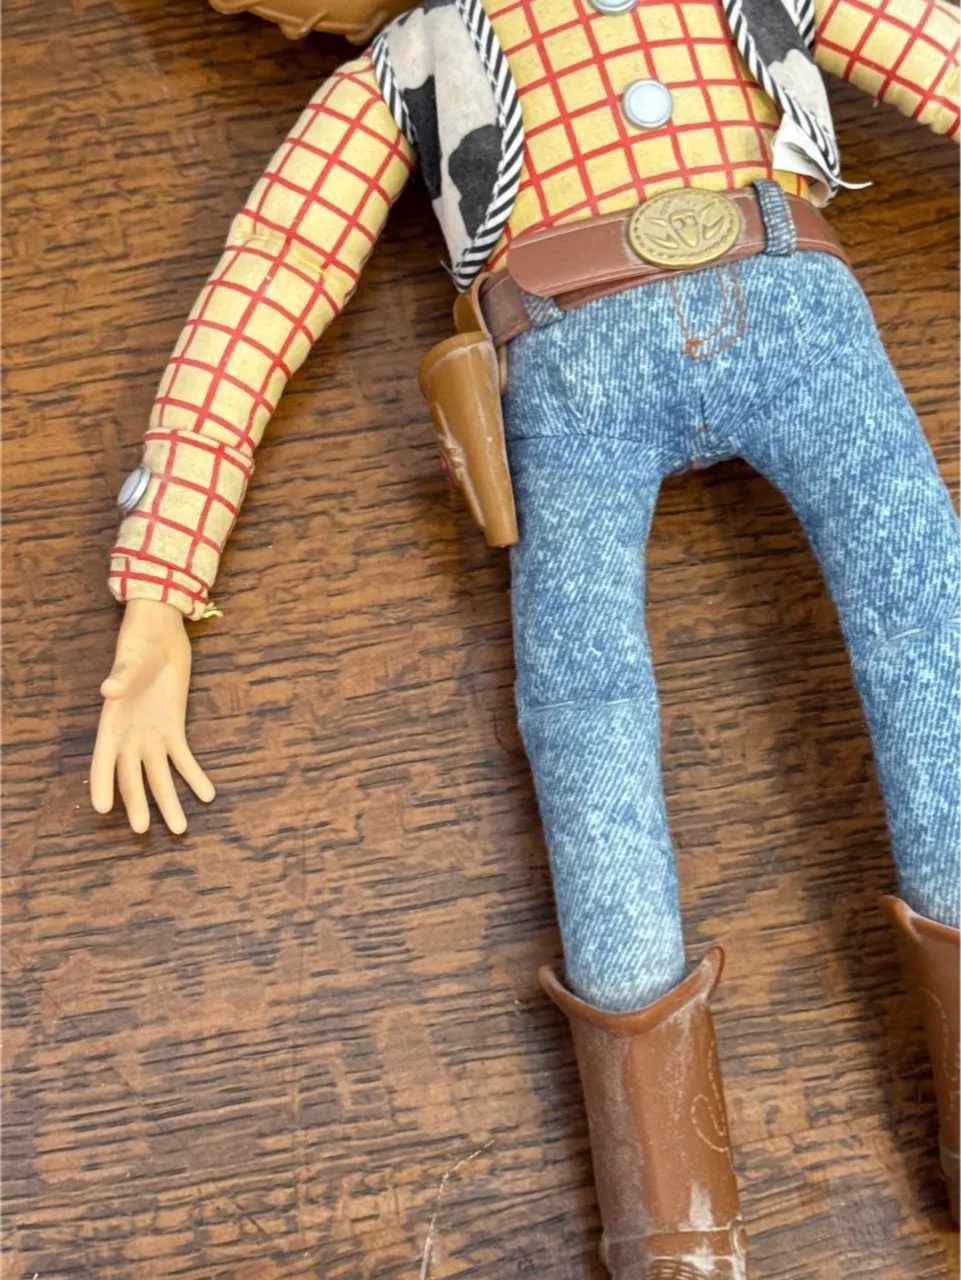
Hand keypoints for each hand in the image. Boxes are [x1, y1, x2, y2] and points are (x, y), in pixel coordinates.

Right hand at [90, 599, 214, 832]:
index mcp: (111, 721)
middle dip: (138, 802)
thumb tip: (109, 690)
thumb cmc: (137, 644)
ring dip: (168, 800)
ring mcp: (152, 735)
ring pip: (159, 775)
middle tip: (142, 830)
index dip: (101, 782)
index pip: (103, 758)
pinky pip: (184, 758)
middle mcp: (129, 735)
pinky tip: (208, 795)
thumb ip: (122, 677)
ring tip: (180, 827)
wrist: (161, 634)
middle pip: (131, 775)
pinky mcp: (174, 728)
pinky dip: (195, 776)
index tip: (101, 808)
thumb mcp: (130, 658)